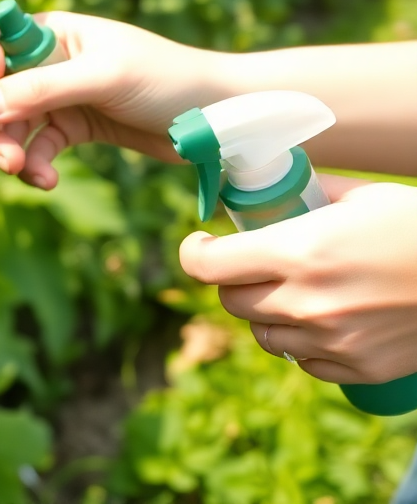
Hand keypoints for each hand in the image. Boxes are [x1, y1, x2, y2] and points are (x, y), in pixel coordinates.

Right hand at [0, 11, 225, 188]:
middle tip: (1, 157)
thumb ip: (40, 90)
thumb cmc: (167, 79)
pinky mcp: (71, 128)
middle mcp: (46, 60)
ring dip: (6, 151)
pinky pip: (33, 149)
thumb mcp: (102, 79)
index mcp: (51, 31)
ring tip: (23, 173)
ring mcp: (56, 96)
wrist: (217, 117)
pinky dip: (32, 167)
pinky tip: (47, 182)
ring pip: (6, 125)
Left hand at [180, 175, 416, 383]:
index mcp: (299, 252)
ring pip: (264, 336)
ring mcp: (332, 341)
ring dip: (268, 315)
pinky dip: (306, 345)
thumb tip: (269, 188)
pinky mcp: (359, 370)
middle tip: (254, 265)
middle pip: (233, 302)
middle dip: (236, 281)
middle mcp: (307, 302)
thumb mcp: (362, 196)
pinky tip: (327, 321)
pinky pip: (305, 362)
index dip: (195, 254)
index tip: (200, 245)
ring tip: (296, 292)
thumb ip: (308, 196)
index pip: (209, 266)